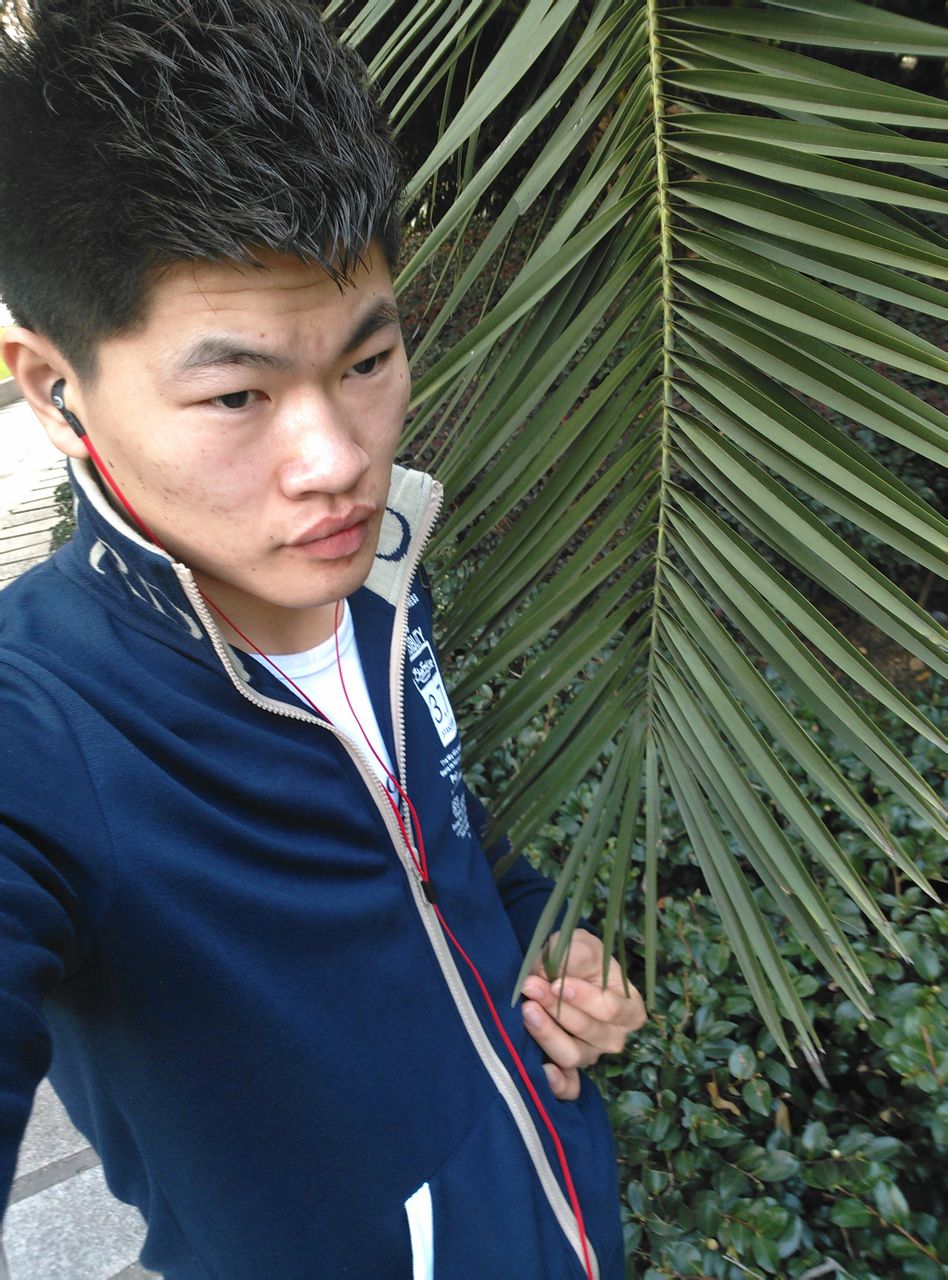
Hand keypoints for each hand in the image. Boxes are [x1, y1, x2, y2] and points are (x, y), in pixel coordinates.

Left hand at [521, 928, 645, 1100]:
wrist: (559, 968)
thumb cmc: (578, 957)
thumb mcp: (581, 945)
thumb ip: (576, 956)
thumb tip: (560, 972)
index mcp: (629, 1008)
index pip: (610, 1009)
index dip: (583, 998)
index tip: (557, 982)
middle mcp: (614, 1037)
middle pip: (589, 1032)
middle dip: (557, 1009)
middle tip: (531, 987)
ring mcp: (591, 1055)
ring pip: (572, 1055)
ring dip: (547, 1034)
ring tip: (527, 1011)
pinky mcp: (569, 1068)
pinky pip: (568, 1087)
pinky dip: (556, 1084)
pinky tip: (542, 1070)